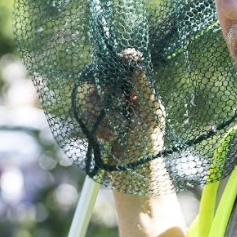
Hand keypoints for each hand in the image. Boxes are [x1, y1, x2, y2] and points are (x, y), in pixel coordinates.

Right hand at [75, 48, 168, 189]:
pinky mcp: (95, 122)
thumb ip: (144, 91)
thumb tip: (138, 65)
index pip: (129, 66)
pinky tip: (109, 139)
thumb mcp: (151, 117)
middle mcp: (123, 98)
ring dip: (103, 116)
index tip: (120, 61)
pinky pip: (86, 113)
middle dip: (108, 96)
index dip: (122, 61)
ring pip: (91, 96)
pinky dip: (98, 128)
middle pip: (104, 78)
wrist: (133, 175)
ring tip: (116, 132)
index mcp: (141, 93)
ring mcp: (107, 110)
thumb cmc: (148, 147)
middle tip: (118, 109)